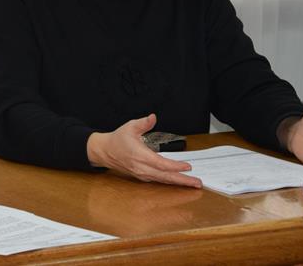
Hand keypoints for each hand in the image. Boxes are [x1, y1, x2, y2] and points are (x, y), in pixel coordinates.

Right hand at [86, 114, 201, 187]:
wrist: (105, 151)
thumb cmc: (117, 139)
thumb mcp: (130, 126)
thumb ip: (143, 123)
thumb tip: (153, 117)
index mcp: (139, 155)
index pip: (160, 164)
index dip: (175, 166)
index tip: (188, 166)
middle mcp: (141, 167)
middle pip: (165, 177)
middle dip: (182, 180)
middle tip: (197, 183)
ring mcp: (141, 174)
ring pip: (163, 180)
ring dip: (178, 183)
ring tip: (192, 185)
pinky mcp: (141, 176)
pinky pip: (158, 180)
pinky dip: (170, 182)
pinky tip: (179, 181)